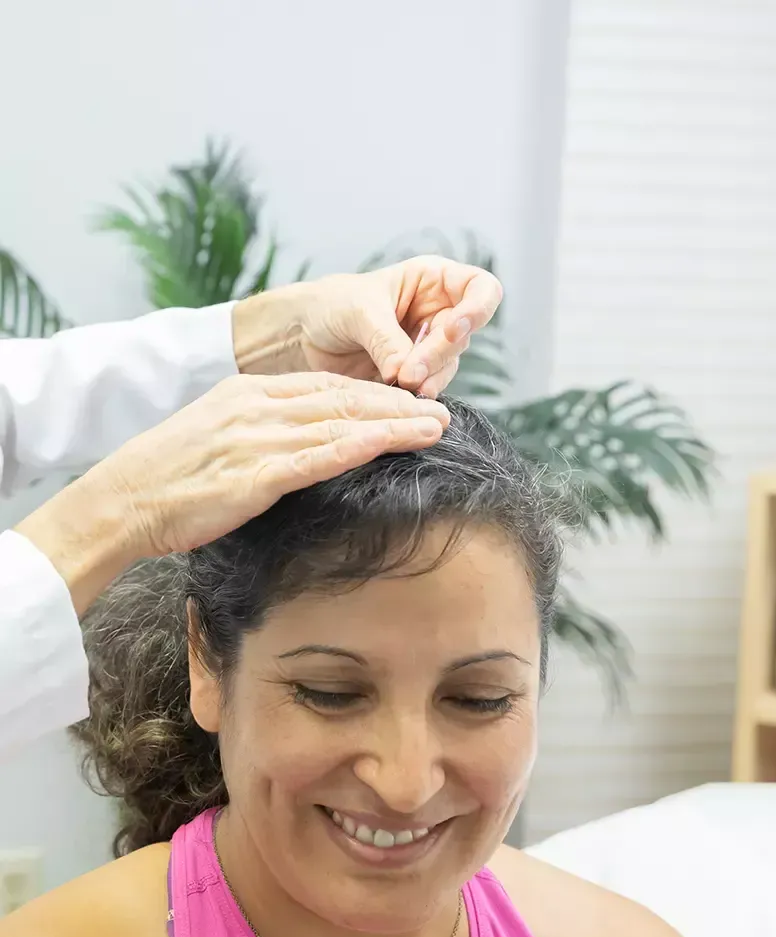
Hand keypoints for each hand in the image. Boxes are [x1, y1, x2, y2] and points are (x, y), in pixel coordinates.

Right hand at [15, 373, 448, 614]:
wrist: (123, 499)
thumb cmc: (169, 476)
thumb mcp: (217, 434)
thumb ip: (261, 429)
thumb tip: (302, 441)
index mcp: (248, 393)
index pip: (325, 385)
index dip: (374, 391)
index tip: (409, 400)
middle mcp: (257, 407)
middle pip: (342, 397)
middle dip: (396, 403)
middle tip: (440, 410)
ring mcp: (256, 438)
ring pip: (339, 423)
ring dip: (393, 424)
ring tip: (435, 427)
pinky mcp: (254, 475)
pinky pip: (317, 457)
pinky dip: (359, 447)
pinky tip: (392, 444)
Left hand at [233, 256, 502, 398]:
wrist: (303, 336)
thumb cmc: (331, 305)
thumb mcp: (359, 311)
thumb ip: (386, 339)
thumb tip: (407, 373)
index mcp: (433, 281)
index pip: (482, 290)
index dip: (477, 310)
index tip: (453, 328)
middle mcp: (438, 314)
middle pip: (464, 336)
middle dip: (438, 354)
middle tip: (410, 372)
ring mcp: (429, 349)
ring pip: (448, 367)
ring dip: (429, 379)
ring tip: (401, 384)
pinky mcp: (415, 378)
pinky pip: (429, 389)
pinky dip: (416, 396)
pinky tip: (399, 399)